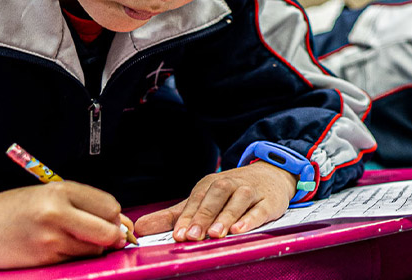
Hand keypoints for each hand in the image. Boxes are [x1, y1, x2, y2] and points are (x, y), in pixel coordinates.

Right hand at [0, 182, 131, 268]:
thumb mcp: (49, 197)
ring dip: (90, 247)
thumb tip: (122, 225)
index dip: (113, 217)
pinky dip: (73, 256)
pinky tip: (55, 247)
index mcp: (61, 190)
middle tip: (100, 236)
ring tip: (68, 238)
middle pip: (107, 230)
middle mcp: (57, 211)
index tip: (108, 221)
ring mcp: (50, 237)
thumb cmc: (15, 210)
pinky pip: (75, 259)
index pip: (109, 206)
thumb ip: (85, 206)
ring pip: (94, 248)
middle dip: (110, 236)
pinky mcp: (45, 258)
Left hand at [134, 161, 295, 240]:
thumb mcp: (202, 200)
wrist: (271, 176)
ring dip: (225, 216)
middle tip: (192, 236)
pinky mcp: (268, 201)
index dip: (187, 218)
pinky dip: (250, 219)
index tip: (178, 234)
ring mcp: (250, 192)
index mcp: (210, 185)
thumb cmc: (231, 193)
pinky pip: (259, 209)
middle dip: (203, 216)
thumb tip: (140, 228)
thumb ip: (174, 216)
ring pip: (237, 201)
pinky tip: (240, 229)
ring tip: (215, 234)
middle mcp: (229, 185)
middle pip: (215, 197)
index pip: (196, 200)